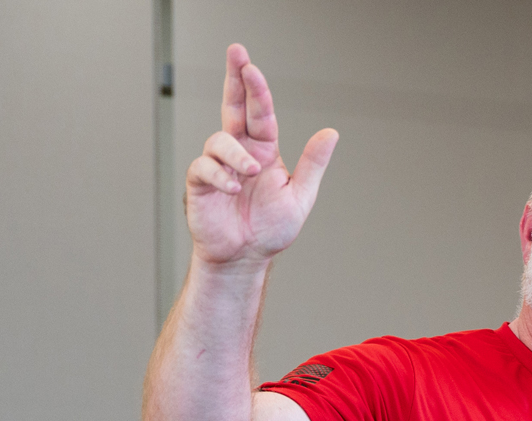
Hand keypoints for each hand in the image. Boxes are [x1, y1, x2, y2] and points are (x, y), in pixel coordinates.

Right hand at [185, 44, 338, 266]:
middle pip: (234, 107)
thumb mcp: (300, 195)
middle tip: (236, 53)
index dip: (256, 89)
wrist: (246, 257)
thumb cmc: (271, 228)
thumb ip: (313, 163)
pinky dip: (222, 176)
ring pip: (219, 139)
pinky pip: (205, 167)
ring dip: (237, 153)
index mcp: (265, 150)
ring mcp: (218, 165)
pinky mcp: (200, 182)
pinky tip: (235, 190)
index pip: (261, 113)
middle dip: (234, 80)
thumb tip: (331, 133)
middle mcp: (240, 152)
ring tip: (252, 172)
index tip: (251, 65)